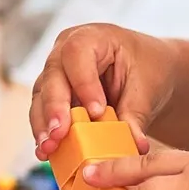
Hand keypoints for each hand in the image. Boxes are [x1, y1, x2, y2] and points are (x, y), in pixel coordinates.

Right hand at [29, 24, 180, 152]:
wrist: (147, 73)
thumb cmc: (147, 69)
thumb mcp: (147, 88)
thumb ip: (136, 115)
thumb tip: (134, 145)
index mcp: (92, 37)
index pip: (78, 55)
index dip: (84, 83)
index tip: (96, 112)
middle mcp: (65, 52)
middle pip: (52, 76)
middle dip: (54, 108)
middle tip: (58, 134)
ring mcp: (55, 74)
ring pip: (40, 97)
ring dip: (43, 125)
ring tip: (48, 149)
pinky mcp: (52, 97)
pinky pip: (42, 114)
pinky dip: (45, 133)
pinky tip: (46, 152)